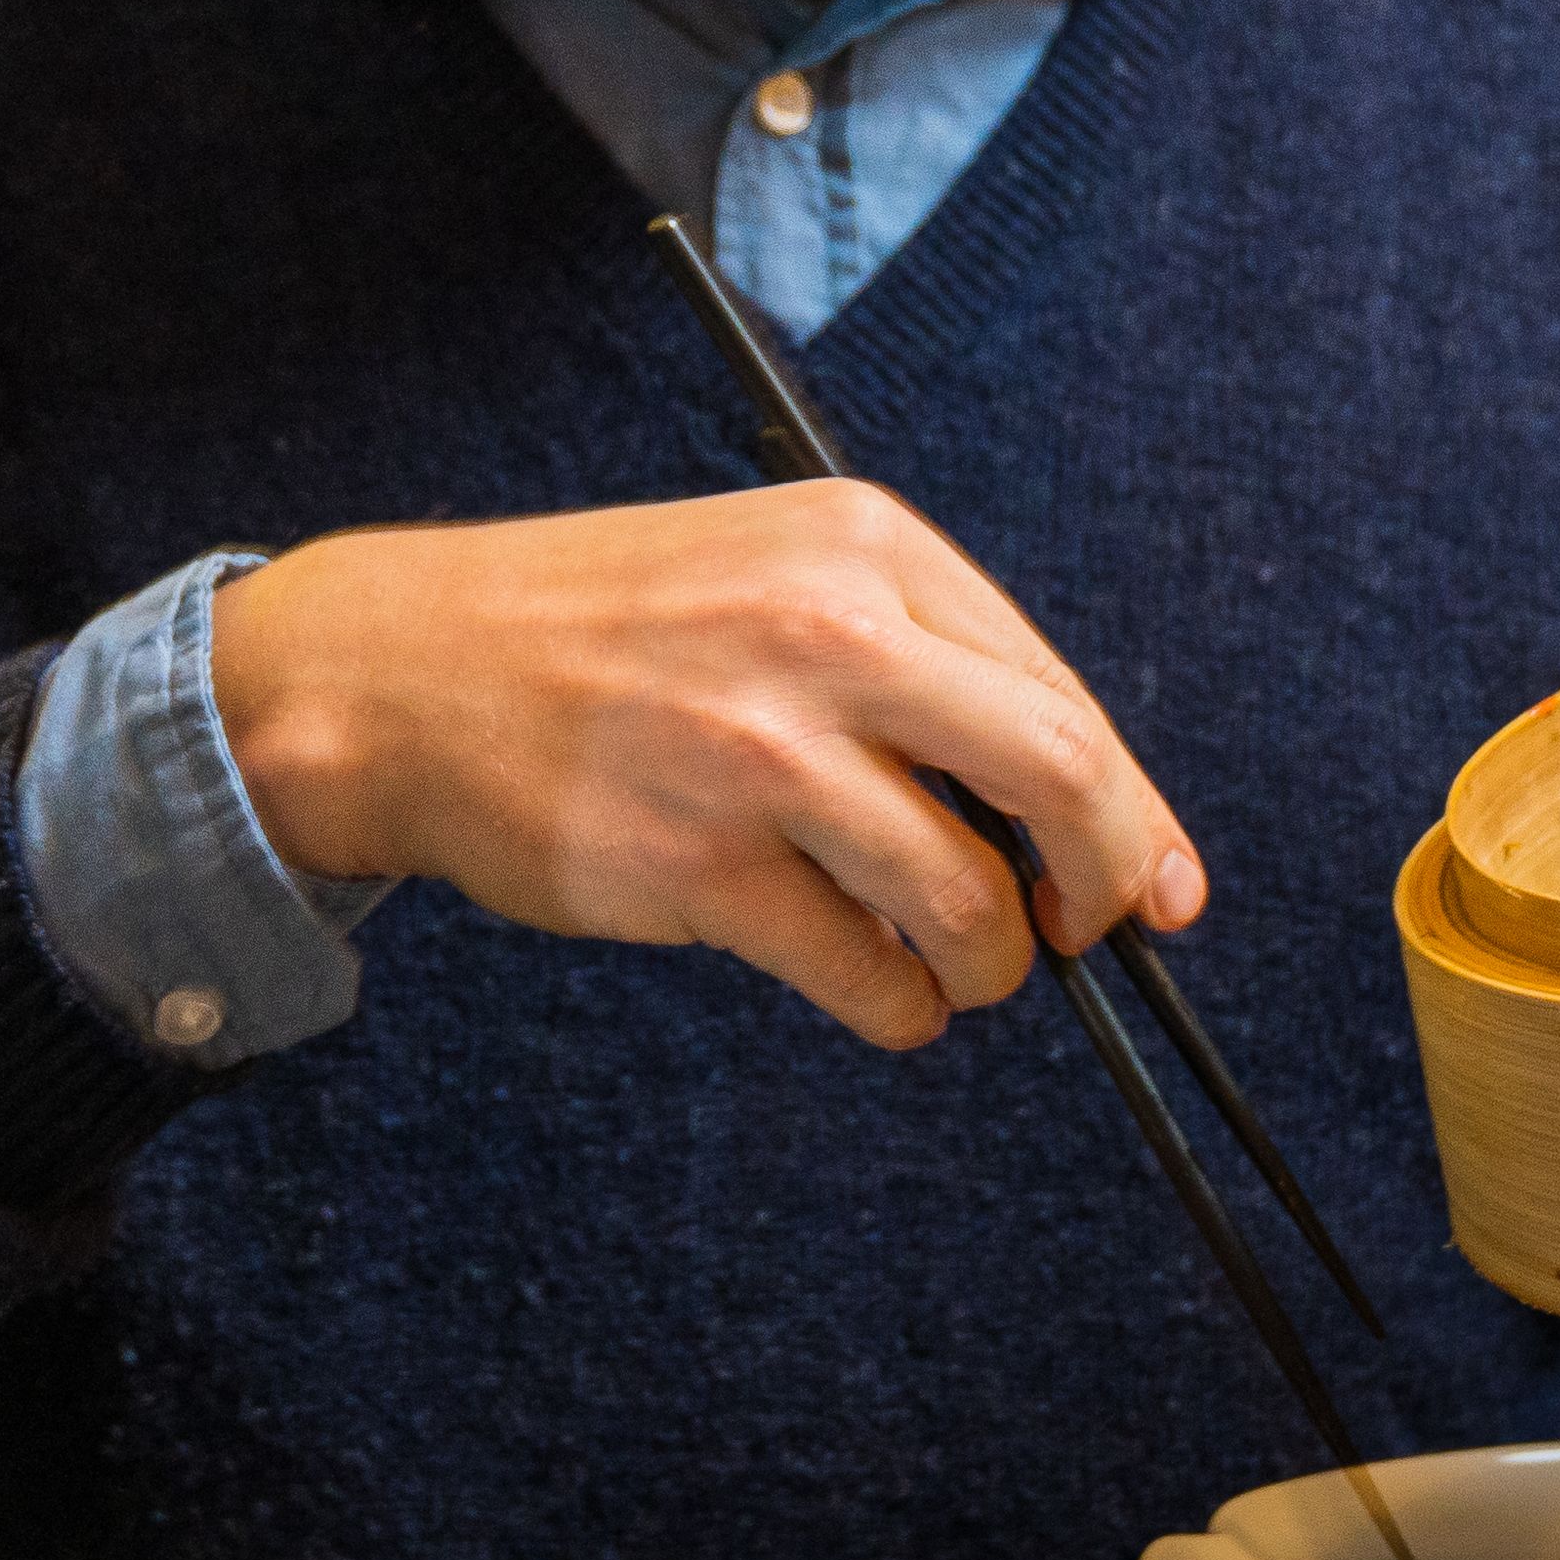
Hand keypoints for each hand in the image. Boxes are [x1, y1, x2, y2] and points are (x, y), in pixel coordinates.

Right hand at [205, 486, 1209, 1053]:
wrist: (404, 674)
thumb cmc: (613, 635)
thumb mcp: (774, 574)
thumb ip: (920, 662)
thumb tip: (1086, 814)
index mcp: (862, 547)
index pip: (1057, 695)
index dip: (1132, 811)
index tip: (1156, 886)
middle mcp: (824, 633)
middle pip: (1058, 775)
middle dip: (1109, 881)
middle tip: (1091, 934)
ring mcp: (757, 753)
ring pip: (967, 901)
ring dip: (989, 967)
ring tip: (952, 971)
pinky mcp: (695, 865)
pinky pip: (865, 979)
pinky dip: (900, 1013)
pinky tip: (882, 999)